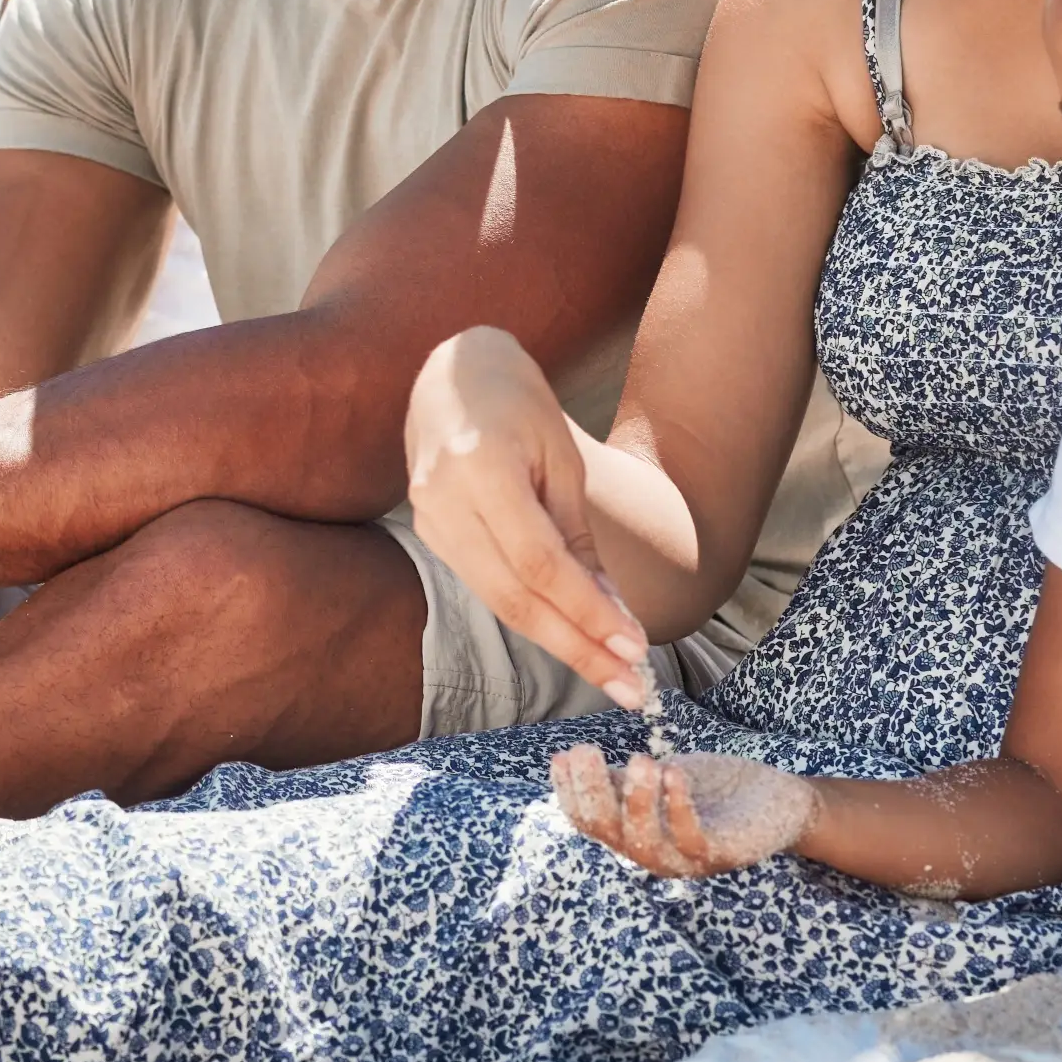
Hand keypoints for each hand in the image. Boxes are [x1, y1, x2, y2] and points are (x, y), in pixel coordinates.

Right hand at [403, 327, 650, 708]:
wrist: (451, 373)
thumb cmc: (517, 405)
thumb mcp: (562, 459)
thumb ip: (578, 536)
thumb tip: (612, 613)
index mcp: (480, 468)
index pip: (538, 562)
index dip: (586, 611)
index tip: (633, 647)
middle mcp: (443, 500)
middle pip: (514, 596)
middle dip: (577, 647)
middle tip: (630, 688)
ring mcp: (428, 519)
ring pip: (498, 601)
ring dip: (559, 642)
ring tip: (612, 673)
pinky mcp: (430, 533)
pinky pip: (487, 586)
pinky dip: (533, 615)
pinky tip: (573, 636)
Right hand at [549, 745, 811, 876]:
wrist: (779, 802)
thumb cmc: (716, 789)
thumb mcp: (660, 776)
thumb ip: (621, 777)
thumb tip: (568, 761)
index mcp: (634, 834)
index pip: (588, 822)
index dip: (570, 791)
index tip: (564, 754)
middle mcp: (653, 853)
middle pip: (608, 833)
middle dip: (592, 792)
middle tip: (587, 750)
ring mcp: (686, 859)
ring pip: (644, 841)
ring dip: (636, 800)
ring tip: (639, 759)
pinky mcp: (721, 854)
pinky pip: (691, 837)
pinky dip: (678, 805)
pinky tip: (673, 771)